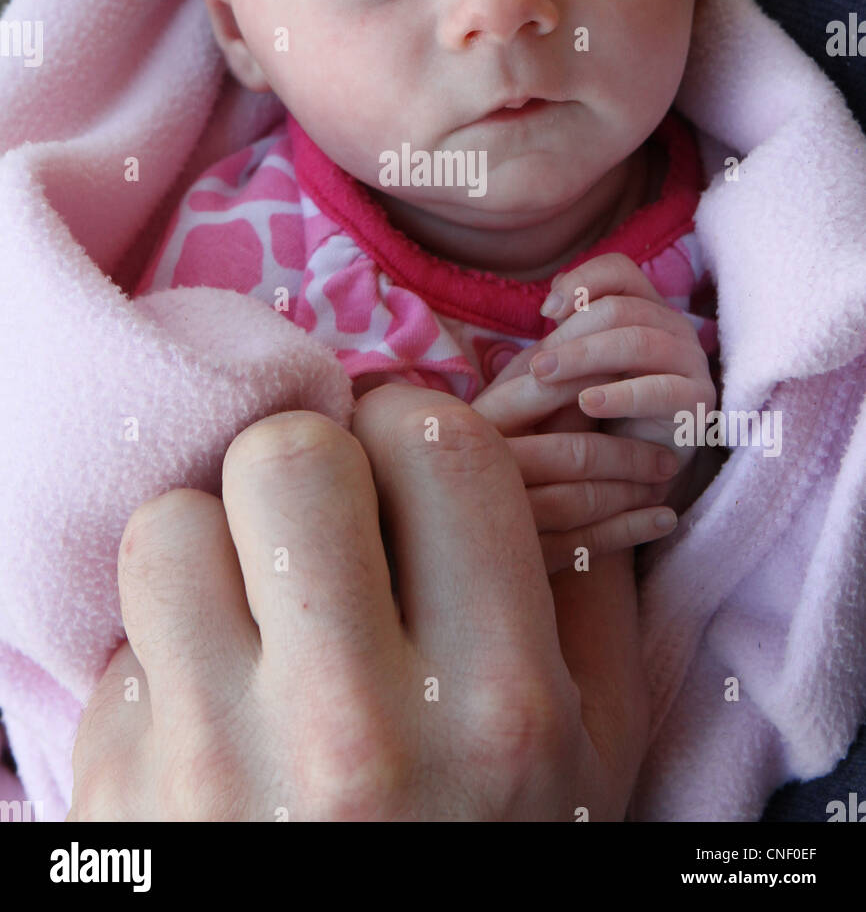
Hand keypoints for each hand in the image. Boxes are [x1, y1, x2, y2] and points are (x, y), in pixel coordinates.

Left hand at [66, 386, 649, 821]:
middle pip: (285, 455)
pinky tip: (211, 704)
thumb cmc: (494, 874)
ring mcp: (213, 770)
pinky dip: (164, 649)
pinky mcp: (111, 802)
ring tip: (254, 606)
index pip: (436, 442)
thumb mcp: (592, 762)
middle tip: (325, 521)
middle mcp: (352, 731)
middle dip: (309, 464)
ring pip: (169, 525)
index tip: (404, 462)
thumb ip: (587, 601)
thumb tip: (539, 452)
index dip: (415, 423)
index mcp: (497, 705)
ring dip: (213, 545)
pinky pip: (119, 641)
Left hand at [471, 252, 715, 553]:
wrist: (629, 472)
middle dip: (571, 334)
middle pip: (622, 307)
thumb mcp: (572, 369)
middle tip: (535, 365)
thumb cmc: (592, 411)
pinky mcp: (698, 403)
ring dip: (586, 357)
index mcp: (644, 307)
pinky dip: (622, 395)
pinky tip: (588, 404)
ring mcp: (691, 362)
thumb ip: (564, 334)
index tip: (546, 311)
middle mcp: (673, 327)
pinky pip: (662, 389)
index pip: (619, 271)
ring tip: (547, 379)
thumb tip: (550, 307)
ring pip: (639, 341)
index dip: (582, 280)